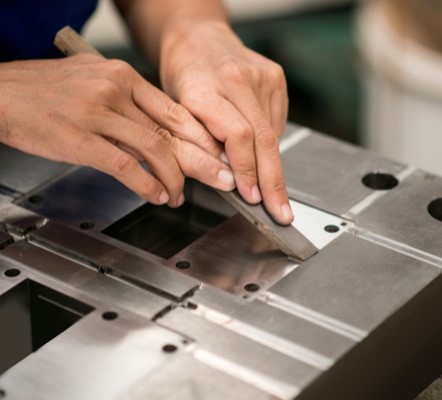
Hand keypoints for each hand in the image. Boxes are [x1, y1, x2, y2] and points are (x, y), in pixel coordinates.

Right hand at [0, 55, 234, 206]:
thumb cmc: (44, 91)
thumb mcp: (93, 82)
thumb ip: (127, 102)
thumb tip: (158, 128)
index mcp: (123, 76)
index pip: (175, 110)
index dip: (201, 137)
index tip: (219, 155)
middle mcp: (116, 90)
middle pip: (173, 130)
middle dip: (204, 160)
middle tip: (224, 179)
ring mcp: (98, 113)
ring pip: (155, 149)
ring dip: (174, 178)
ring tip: (179, 196)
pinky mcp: (80, 138)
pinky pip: (125, 165)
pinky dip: (146, 184)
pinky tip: (155, 196)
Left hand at [160, 21, 293, 224]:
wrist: (198, 39)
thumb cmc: (183, 78)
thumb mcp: (176, 112)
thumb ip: (200, 143)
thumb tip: (229, 177)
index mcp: (203, 89)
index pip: (238, 136)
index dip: (247, 170)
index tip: (252, 197)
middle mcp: (235, 79)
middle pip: (263, 139)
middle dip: (273, 181)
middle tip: (282, 212)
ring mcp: (260, 76)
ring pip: (273, 133)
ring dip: (274, 167)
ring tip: (276, 194)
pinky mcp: (275, 77)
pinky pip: (277, 122)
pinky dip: (271, 144)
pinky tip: (263, 155)